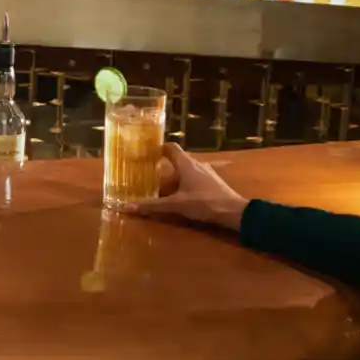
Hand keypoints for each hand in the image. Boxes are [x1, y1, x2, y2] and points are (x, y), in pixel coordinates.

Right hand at [125, 142, 248, 231]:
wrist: (233, 212)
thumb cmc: (203, 202)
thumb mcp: (175, 205)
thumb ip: (152, 206)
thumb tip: (126, 207)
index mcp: (186, 164)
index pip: (170, 147)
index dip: (158, 148)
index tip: (146, 153)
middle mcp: (197, 164)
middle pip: (177, 160)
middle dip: (163, 168)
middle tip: (149, 175)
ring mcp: (207, 173)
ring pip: (186, 171)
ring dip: (174, 178)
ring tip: (161, 189)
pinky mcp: (213, 183)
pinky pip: (194, 178)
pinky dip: (184, 184)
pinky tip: (180, 197)